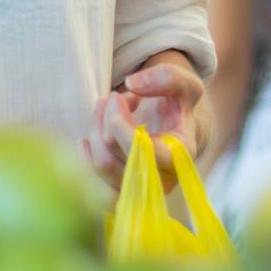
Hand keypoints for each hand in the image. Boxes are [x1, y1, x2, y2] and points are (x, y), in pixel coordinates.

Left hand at [80, 55, 209, 193]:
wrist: (176, 130)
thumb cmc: (179, 107)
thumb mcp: (185, 84)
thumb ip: (167, 77)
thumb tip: (133, 84)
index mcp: (180, 156)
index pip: (141, 151)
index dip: (119, 123)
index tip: (117, 96)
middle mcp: (162, 181)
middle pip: (113, 159)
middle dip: (104, 122)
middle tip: (112, 98)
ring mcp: (141, 191)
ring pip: (101, 168)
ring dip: (94, 133)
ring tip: (103, 109)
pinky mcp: (123, 194)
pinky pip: (95, 189)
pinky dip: (85, 161)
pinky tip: (86, 141)